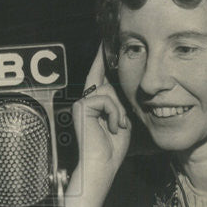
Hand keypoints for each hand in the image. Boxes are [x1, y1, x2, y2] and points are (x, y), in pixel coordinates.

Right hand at [71, 46, 130, 193]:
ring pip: (109, 92)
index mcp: (94, 102)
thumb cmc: (113, 146)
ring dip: (120, 111)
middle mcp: (85, 100)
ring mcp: (82, 102)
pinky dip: (114, 114)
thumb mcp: (122, 118)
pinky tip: (111, 127)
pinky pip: (105, 99)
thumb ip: (120, 101)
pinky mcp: (81, 106)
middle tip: (117, 110)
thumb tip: (125, 84)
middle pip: (106, 81)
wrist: (102, 164)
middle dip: (117, 95)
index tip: (104, 42)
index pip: (99, 74)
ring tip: (116, 127)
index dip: (102, 58)